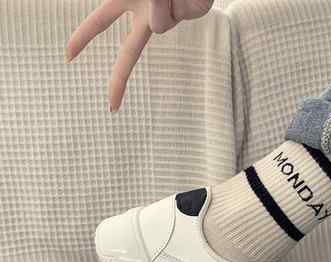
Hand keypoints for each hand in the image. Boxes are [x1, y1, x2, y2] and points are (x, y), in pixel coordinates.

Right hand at [66, 0, 214, 111]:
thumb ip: (146, 7)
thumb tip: (154, 16)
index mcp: (127, 1)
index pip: (101, 23)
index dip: (82, 39)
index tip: (68, 58)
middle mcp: (146, 13)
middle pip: (130, 52)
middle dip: (119, 79)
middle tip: (112, 108)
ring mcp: (167, 16)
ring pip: (159, 26)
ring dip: (158, 3)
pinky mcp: (188, 14)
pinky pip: (172, 18)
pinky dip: (171, 5)